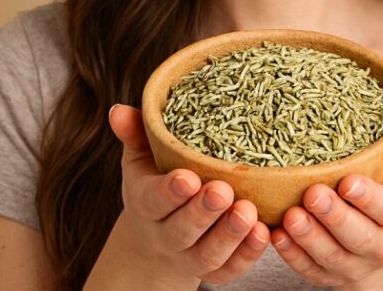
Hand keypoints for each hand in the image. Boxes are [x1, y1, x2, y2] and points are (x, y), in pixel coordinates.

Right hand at [107, 104, 269, 286]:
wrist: (156, 241)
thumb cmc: (154, 184)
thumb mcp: (140, 159)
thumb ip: (134, 134)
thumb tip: (119, 110)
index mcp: (146, 204)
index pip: (154, 201)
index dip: (170, 192)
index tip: (189, 178)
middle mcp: (166, 236)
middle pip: (181, 231)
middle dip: (203, 212)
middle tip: (223, 192)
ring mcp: (191, 256)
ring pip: (207, 254)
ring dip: (229, 235)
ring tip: (248, 212)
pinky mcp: (216, 272)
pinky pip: (230, 269)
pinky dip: (247, 255)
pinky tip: (263, 233)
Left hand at [269, 108, 382, 286]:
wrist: (382, 241)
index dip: (370, 198)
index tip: (348, 182)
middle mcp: (380, 245)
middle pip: (359, 237)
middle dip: (335, 217)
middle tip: (312, 194)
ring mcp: (353, 264)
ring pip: (331, 256)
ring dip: (309, 237)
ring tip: (290, 215)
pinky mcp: (327, 275)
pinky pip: (309, 269)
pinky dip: (292, 254)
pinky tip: (277, 235)